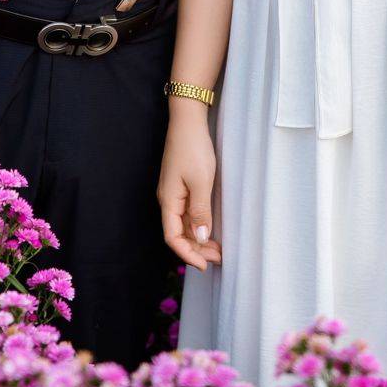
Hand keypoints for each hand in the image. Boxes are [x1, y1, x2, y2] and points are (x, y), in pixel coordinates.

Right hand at [158, 112, 221, 270]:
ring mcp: (174, 193)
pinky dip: (199, 225)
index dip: (187, 254)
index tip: (204, 265)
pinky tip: (210, 229)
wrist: (188, 121)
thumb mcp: (201, 181)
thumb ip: (200, 211)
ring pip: (184, 225)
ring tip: (218, 249)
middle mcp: (168, 200)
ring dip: (199, 239)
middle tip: (218, 259)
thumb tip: (200, 238)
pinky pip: (187, 213)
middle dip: (196, 250)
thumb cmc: (193, 149)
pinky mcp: (181, 186)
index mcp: (168, 201)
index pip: (173, 238)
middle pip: (178, 234)